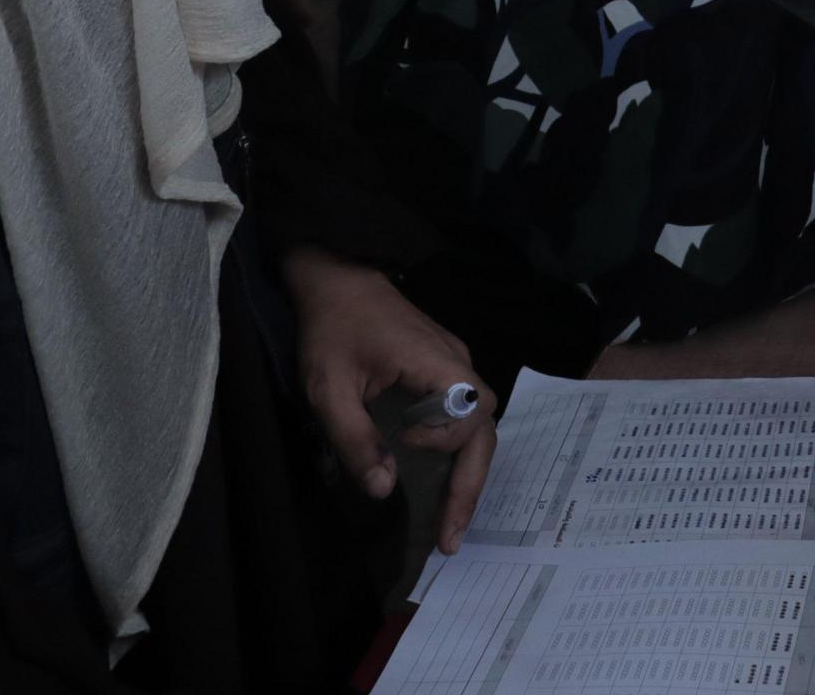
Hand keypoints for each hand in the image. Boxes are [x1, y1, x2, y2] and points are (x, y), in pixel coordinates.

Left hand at [281, 249, 497, 548]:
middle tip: (449, 538)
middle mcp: (457, 364)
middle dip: (470, 486)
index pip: (471, 418)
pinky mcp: (442, 369)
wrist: (336, 276)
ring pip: (479, 424)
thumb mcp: (329, 388)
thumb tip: (382, 490)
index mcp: (439, 364)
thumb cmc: (332, 330)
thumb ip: (354, 439)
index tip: (404, 444)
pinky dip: (456, 452)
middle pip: (486, 429)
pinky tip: (441, 479)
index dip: (444, 444)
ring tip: (449, 520)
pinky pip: (463, 415)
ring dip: (467, 473)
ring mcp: (453, 365)